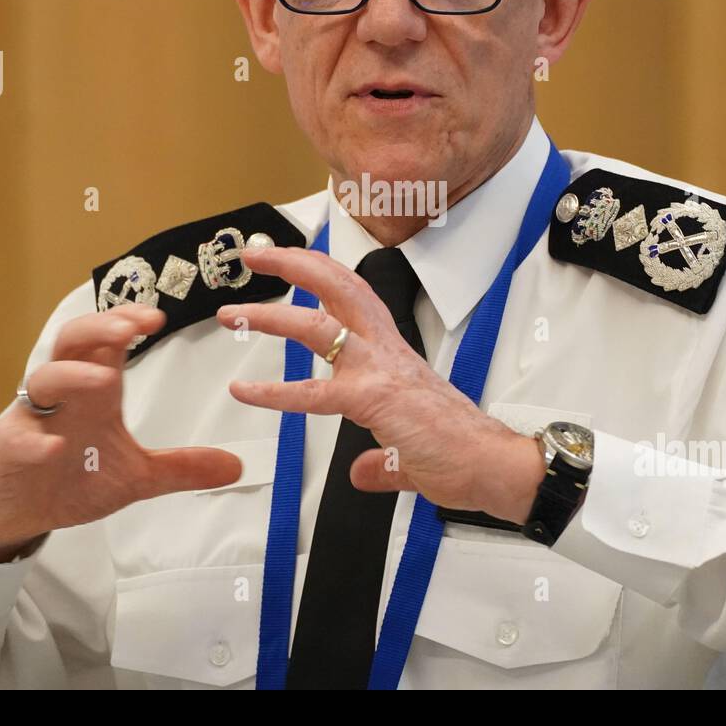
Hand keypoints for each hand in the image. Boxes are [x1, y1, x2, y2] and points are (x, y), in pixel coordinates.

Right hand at [0, 303, 242, 561]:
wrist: (18, 512)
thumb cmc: (72, 478)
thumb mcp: (136, 476)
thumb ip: (181, 468)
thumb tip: (236, 466)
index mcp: (93, 390)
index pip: (106, 340)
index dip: (126, 320)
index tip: (157, 317)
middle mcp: (62, 395)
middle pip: (72, 342)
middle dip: (98, 328)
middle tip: (129, 328)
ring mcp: (32, 419)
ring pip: (43, 379)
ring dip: (72, 375)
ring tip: (103, 379)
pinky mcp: (8, 450)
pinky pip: (17, 438)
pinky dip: (35, 440)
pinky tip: (54, 447)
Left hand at [215, 246, 546, 521]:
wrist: (494, 465)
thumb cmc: (462, 451)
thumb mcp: (409, 453)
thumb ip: (381, 461)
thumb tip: (363, 472)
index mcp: (393, 353)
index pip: (354, 296)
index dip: (320, 272)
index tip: (289, 260)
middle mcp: (386, 351)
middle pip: (338, 287)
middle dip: (294, 264)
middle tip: (255, 253)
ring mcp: (381, 371)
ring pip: (320, 326)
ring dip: (271, 315)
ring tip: (232, 313)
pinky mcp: (376, 400)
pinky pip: (316, 391)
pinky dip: (274, 391)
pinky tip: (243, 391)